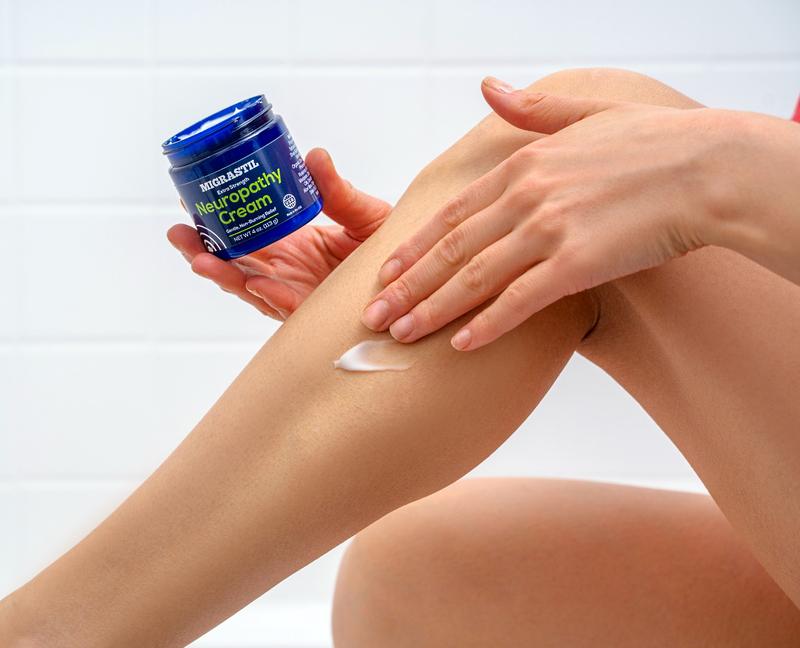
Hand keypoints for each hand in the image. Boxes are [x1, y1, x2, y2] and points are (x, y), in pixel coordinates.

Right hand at [168, 148, 390, 319]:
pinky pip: (288, 308)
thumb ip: (337, 191)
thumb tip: (314, 155)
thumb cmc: (389, 247)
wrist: (419, 278)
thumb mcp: (362, 214)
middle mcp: (287, 272)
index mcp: (290, 245)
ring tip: (200, 259)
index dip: (215, 223)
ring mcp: (298, 295)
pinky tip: (254, 282)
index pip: (243, 235)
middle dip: (204, 252)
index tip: (190, 202)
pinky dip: (271, 296)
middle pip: (235, 265)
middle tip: (179, 233)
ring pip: (251, 289)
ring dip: (224, 275)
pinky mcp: (315, 315)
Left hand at [361, 77, 737, 349]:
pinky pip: (520, 301)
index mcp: (523, 166)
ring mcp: (549, 230)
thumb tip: (490, 88)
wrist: (707, 167)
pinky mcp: (577, 263)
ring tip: (401, 333)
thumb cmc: (653, 144)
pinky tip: (461, 344)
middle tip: (374, 315)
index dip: (414, 247)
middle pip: (450, 250)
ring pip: (474, 278)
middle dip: (406, 286)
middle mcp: (526, 198)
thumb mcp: (586, 113)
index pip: (452, 215)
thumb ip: (531, 109)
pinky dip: (488, 324)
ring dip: (432, 309)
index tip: (385, 272)